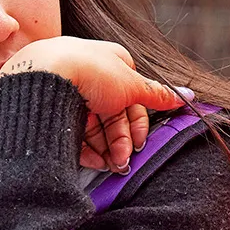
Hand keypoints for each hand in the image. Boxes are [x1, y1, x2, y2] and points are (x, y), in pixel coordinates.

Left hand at [0, 36, 188, 172]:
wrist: (41, 79)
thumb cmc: (88, 72)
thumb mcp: (131, 84)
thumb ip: (158, 94)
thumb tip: (188, 96)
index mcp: (111, 62)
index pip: (133, 97)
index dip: (140, 123)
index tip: (142, 143)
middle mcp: (91, 76)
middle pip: (115, 115)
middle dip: (123, 142)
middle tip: (124, 162)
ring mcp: (70, 93)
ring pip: (96, 127)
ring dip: (108, 150)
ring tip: (111, 167)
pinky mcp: (53, 110)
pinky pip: (75, 133)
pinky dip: (87, 150)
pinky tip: (95, 163)